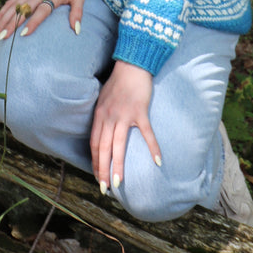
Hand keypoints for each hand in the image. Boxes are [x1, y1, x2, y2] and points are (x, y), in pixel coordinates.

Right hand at [0, 0, 83, 40]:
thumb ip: (77, 13)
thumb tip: (76, 30)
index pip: (41, 11)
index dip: (32, 22)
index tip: (23, 34)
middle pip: (23, 9)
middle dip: (11, 24)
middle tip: (2, 37)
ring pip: (14, 6)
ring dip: (4, 19)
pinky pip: (11, 1)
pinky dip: (3, 11)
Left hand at [90, 60, 160, 194]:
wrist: (132, 64)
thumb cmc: (118, 82)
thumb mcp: (103, 99)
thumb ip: (102, 116)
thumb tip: (102, 134)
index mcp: (99, 115)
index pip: (95, 144)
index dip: (95, 161)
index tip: (97, 176)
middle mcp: (109, 117)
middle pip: (104, 148)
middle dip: (103, 170)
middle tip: (105, 188)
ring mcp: (124, 115)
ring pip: (119, 145)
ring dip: (118, 166)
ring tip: (119, 182)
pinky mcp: (140, 111)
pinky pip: (146, 133)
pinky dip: (152, 148)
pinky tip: (157, 161)